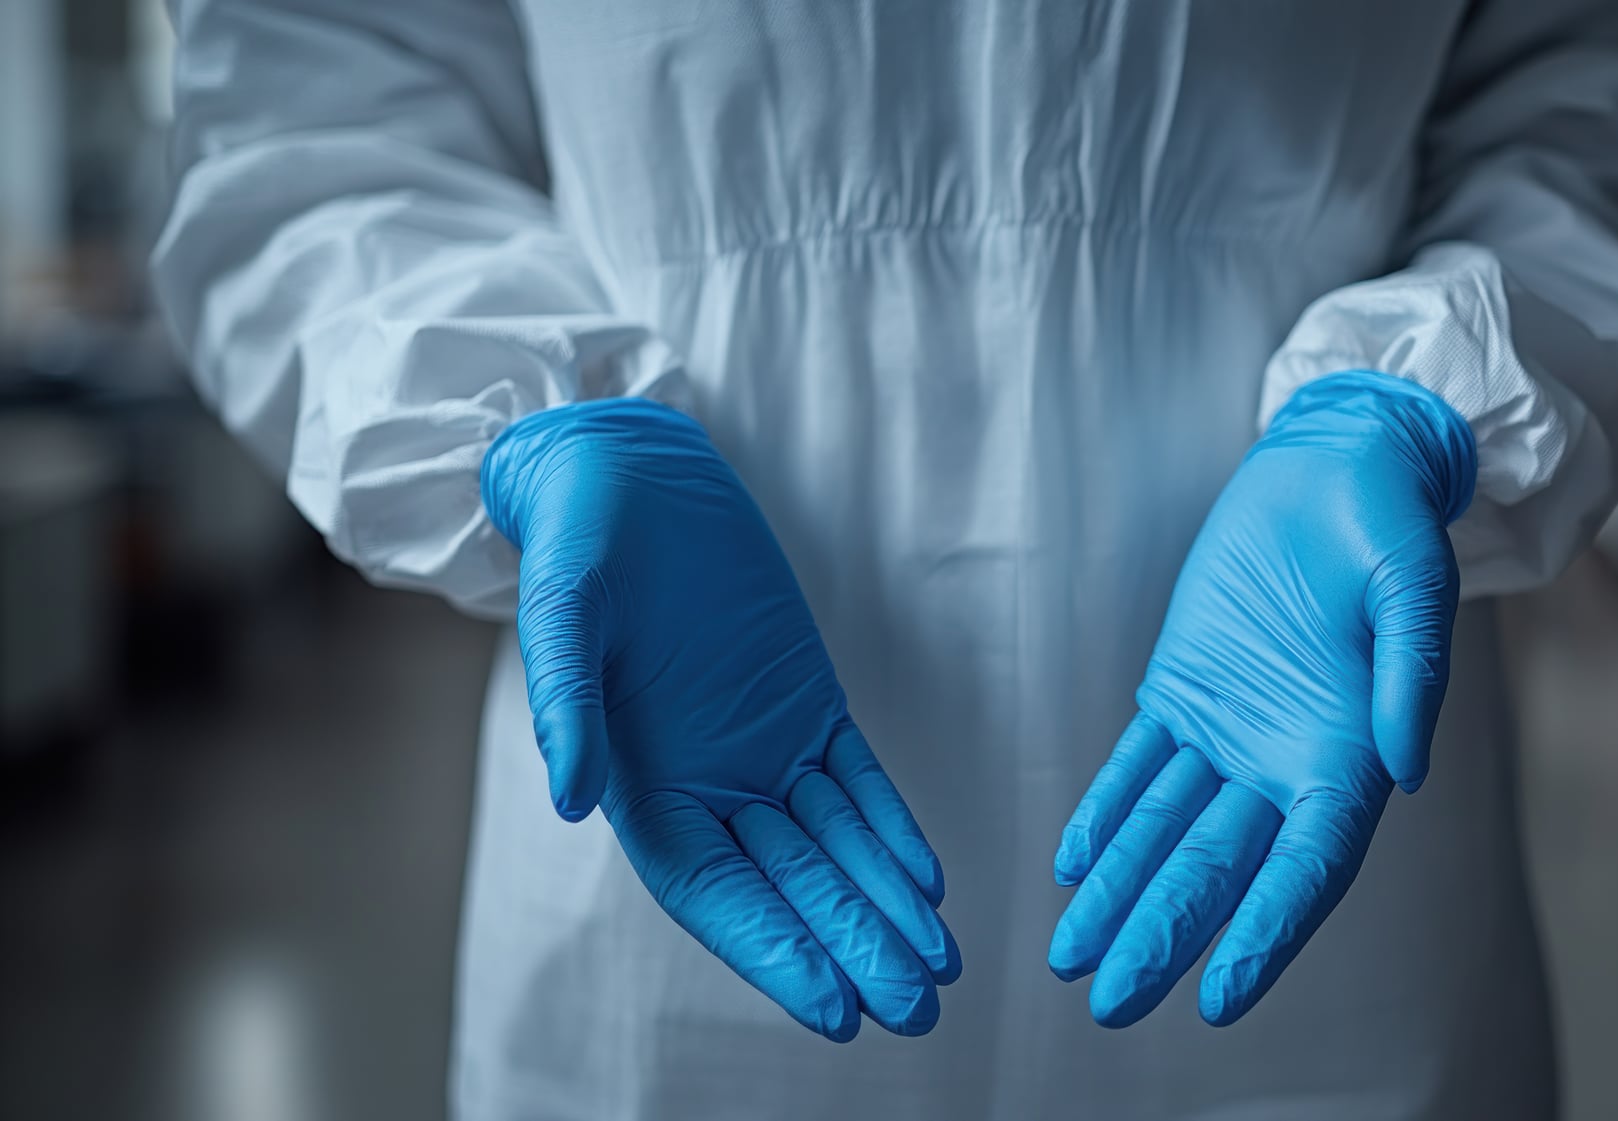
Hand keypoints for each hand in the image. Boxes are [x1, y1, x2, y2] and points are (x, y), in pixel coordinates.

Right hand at [481, 398, 958, 1041]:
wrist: (626, 472)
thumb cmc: (580, 541)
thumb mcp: (564, 609)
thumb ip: (567, 702)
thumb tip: (570, 801)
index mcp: (636, 781)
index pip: (714, 891)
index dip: (774, 950)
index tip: (834, 1007)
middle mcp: (704, 782)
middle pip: (787, 886)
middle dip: (851, 946)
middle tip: (918, 1007)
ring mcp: (760, 748)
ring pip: (834, 846)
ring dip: (885, 904)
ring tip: (940, 965)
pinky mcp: (805, 705)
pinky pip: (857, 782)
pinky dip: (892, 830)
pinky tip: (929, 878)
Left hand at [1049, 372, 1475, 1027]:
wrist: (1334, 466)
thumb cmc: (1386, 521)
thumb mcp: (1412, 583)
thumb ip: (1407, 674)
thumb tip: (1403, 771)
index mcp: (1348, 751)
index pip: (1305, 867)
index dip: (1266, 933)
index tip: (1223, 996)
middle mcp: (1285, 758)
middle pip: (1219, 870)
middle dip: (1165, 936)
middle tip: (1112, 1000)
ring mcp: (1230, 729)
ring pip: (1165, 832)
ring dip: (1120, 893)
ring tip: (1074, 959)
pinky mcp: (1184, 689)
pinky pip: (1138, 768)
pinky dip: (1104, 815)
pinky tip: (1073, 867)